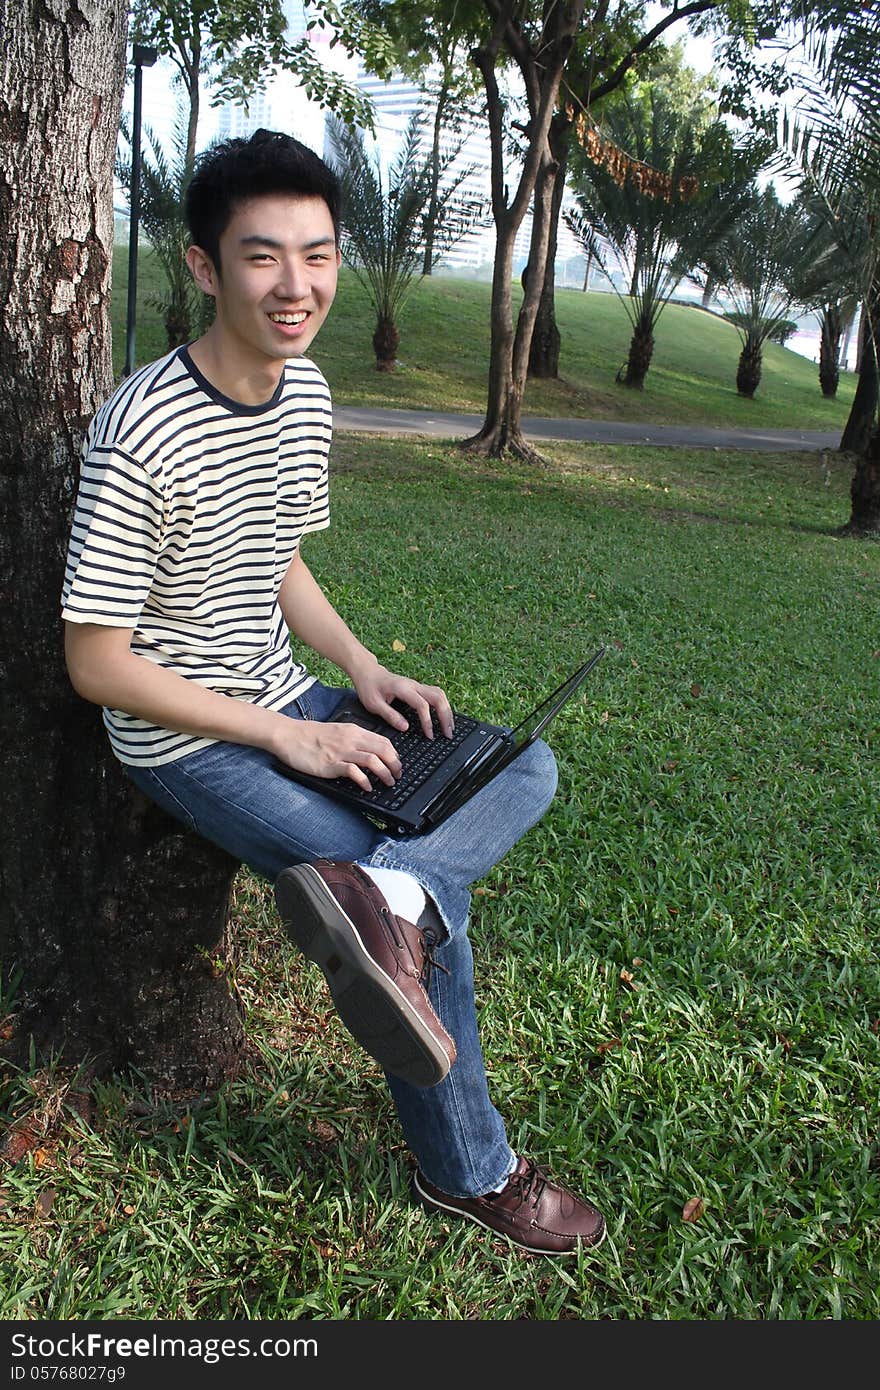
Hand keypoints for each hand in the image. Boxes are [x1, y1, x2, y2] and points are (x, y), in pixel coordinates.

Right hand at [271, 715, 401, 791]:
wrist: (288, 735)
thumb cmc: (310, 735)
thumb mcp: (337, 732)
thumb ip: (354, 740)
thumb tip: (370, 751)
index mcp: (354, 731)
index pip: (383, 741)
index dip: (395, 755)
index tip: (397, 765)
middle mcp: (350, 740)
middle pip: (383, 750)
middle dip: (395, 765)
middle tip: (397, 776)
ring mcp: (341, 752)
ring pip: (373, 760)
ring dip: (385, 773)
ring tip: (388, 783)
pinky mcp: (330, 764)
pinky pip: (353, 771)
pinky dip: (364, 780)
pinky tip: (368, 787)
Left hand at [352, 662, 454, 739]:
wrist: (368, 672)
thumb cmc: (369, 687)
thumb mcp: (373, 704)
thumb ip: (389, 715)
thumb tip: (405, 727)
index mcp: (402, 688)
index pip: (422, 705)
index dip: (427, 721)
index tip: (429, 736)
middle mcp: (413, 685)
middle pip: (438, 697)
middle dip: (446, 716)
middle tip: (448, 734)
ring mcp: (417, 685)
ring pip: (440, 694)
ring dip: (447, 711)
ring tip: (450, 727)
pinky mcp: (418, 688)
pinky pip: (436, 695)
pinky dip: (443, 706)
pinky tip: (444, 717)